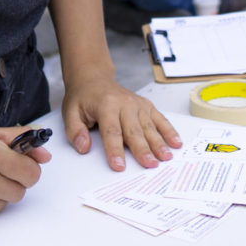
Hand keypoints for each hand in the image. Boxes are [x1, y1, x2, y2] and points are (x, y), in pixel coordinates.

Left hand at [62, 74, 181, 171]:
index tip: (119, 166)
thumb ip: (75, 131)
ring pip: (149, 127)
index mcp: (106, 105)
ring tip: (166, 157)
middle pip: (134, 131)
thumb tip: (84, 147)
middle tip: (150, 165)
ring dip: (159, 143)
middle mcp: (125, 104)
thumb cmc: (83, 98)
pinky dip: (169, 131)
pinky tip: (176, 142)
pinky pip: (159, 119)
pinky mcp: (146, 106)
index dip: (115, 150)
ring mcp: (138, 104)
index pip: (111, 131)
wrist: (94, 79)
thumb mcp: (70, 112)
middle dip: (143, 150)